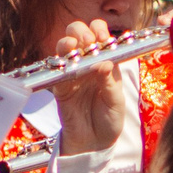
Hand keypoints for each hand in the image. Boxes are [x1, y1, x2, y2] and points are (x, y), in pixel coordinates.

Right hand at [51, 20, 126, 153]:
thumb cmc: (110, 119)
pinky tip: (66, 64)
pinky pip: (56, 70)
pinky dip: (60, 64)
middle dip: (82, 32)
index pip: (101, 37)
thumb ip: (109, 81)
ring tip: (74, 46)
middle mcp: (88, 63)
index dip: (100, 31)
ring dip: (68, 42)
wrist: (95, 142)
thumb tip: (103, 61)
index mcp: (106, 63)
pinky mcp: (60, 86)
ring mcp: (72, 73)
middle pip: (79, 35)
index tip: (103, 37)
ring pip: (64, 47)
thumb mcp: (116, 100)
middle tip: (88, 42)